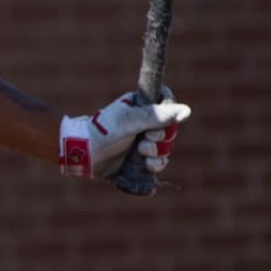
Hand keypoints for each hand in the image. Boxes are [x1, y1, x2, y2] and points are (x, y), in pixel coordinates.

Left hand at [59, 90, 189, 181]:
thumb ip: (157, 116)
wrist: (84, 154)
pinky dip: (154, 166)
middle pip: (171, 130)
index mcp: (142, 106)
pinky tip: (144, 166)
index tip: (158, 122)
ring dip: (157, 154)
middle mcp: (145, 123)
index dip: (170, 115)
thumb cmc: (103, 131)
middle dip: (161, 139)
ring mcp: (143, 142)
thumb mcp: (130, 120)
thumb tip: (187, 111)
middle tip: (144, 140)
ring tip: (140, 153)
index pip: (169, 104)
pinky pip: (158, 164)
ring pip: (166, 149)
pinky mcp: (139, 160)